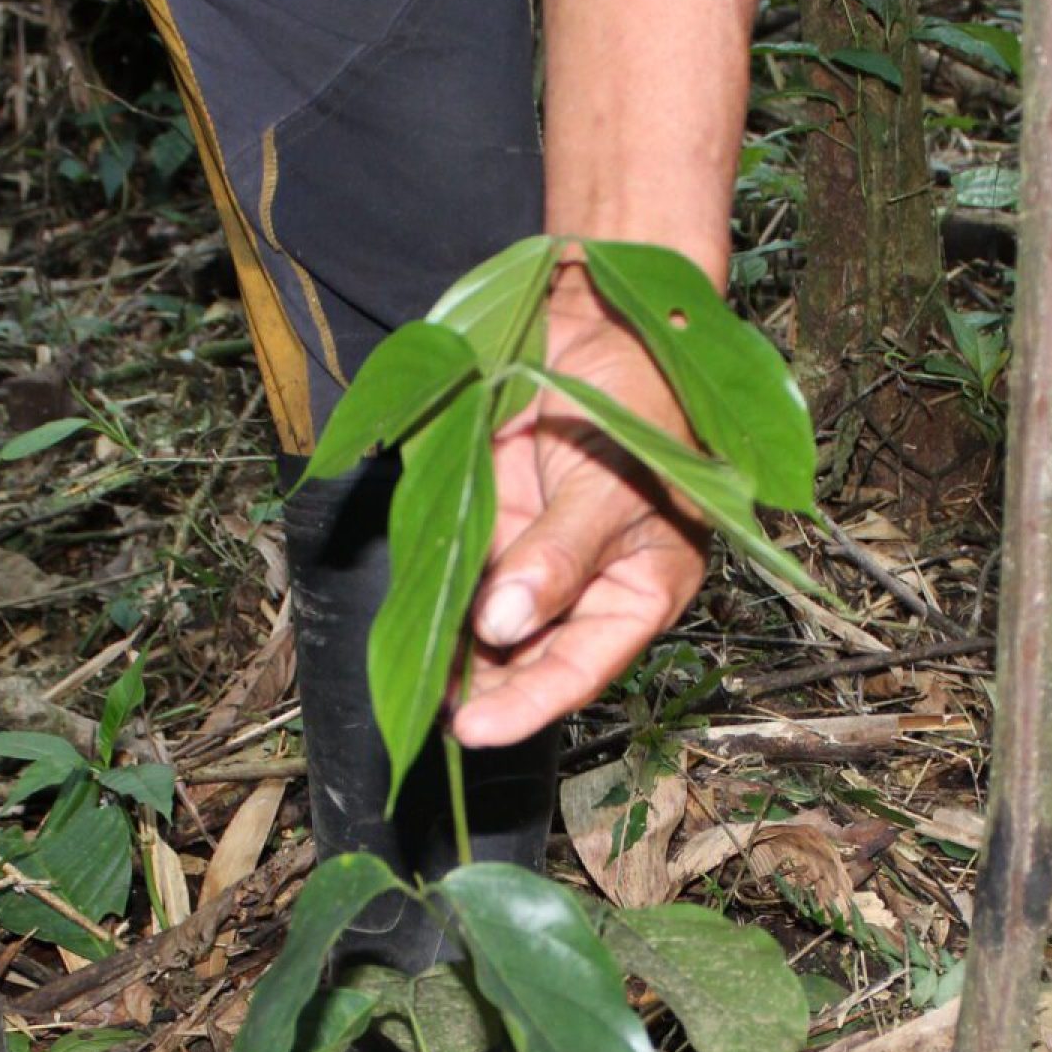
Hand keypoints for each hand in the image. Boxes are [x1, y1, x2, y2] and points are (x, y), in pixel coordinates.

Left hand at [449, 265, 707, 748]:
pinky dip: (436, 606)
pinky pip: (461, 581)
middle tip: (428, 714)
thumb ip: (558, 559)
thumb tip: (503, 625)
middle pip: (530, 662)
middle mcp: (587, 592)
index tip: (475, 730)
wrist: (604, 321)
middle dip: (482, 690)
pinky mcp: (495, 530)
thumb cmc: (639, 402)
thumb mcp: (609, 487)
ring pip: (489, 630)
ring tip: (412, 684)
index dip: (528, 705)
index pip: (580, 669)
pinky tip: (411, 627)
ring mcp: (536, 563)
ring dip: (452, 658)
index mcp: (640, 594)